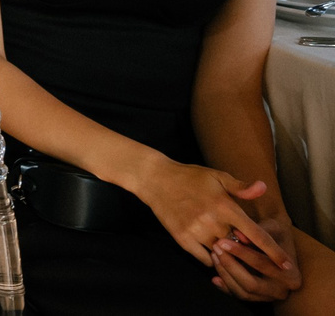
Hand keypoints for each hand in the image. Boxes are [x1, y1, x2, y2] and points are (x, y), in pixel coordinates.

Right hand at [135, 161, 291, 284]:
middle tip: (245, 247)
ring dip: (228, 254)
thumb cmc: (189, 176)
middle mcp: (213, 221)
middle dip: (246, 249)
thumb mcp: (217, 176)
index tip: (286, 265)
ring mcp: (196, 231)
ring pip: (223, 255)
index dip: (274, 252)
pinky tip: (211, 247)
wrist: (154, 179)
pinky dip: (211, 257)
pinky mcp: (182, 239)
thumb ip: (241, 187)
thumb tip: (263, 188)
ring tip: (226, 246)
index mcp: (225, 206)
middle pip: (241, 248)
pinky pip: (205, 259)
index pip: (257, 235)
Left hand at [211, 208, 305, 301]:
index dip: (242, 253)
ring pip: (243, 292)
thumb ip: (257, 231)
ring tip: (214, 256)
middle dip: (230, 266)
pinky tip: (214, 277)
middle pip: (251, 284)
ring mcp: (269, 296)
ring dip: (225, 274)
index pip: (263, 265)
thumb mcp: (273, 227)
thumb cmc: (276, 234)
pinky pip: (239, 295)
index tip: (223, 241)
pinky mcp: (257, 298)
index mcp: (292, 274)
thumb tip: (237, 234)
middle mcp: (282, 290)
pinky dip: (225, 287)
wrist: (278, 243)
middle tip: (216, 249)